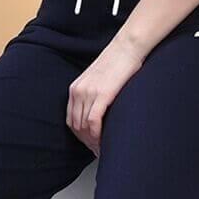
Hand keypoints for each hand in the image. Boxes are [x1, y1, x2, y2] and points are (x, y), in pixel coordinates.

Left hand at [66, 39, 145, 156]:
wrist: (127, 48)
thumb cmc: (118, 62)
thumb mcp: (98, 79)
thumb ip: (93, 94)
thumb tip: (98, 111)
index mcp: (75, 89)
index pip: (71, 120)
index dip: (80, 136)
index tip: (90, 144)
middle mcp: (78, 91)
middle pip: (76, 126)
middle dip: (86, 142)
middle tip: (97, 150)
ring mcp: (89, 93)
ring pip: (84, 127)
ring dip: (92, 141)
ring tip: (102, 149)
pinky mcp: (102, 95)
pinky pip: (94, 122)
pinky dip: (97, 136)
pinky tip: (103, 142)